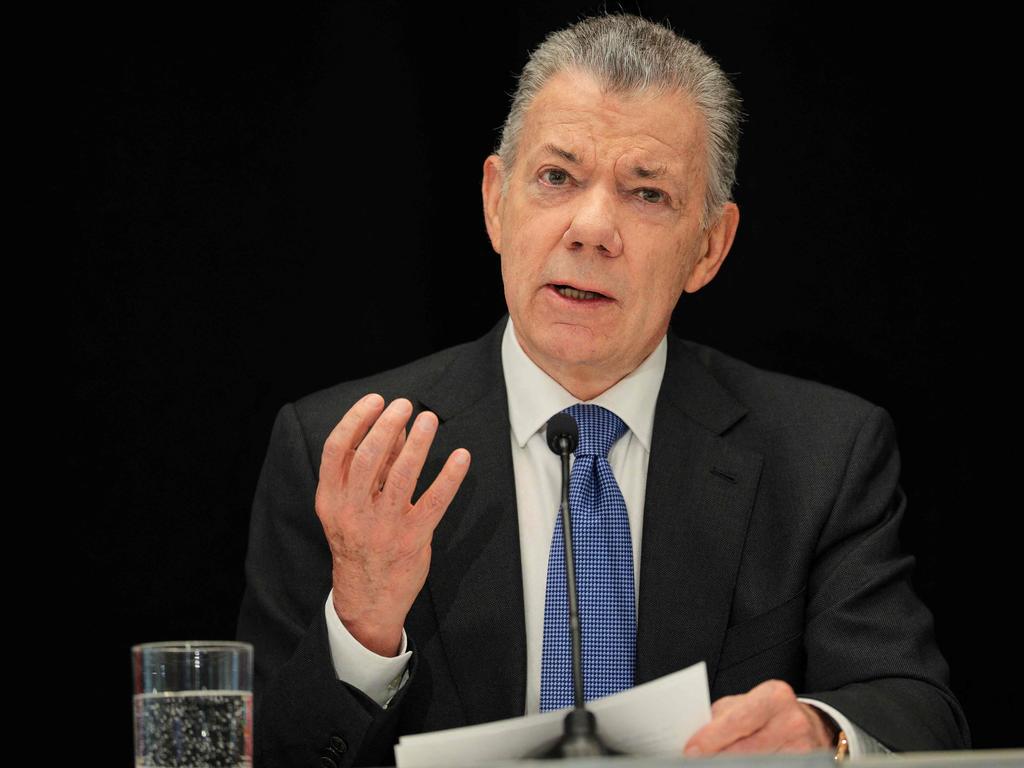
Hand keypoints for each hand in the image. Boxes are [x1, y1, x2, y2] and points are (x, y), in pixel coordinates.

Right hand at [315, 393, 470, 656]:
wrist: (366, 598)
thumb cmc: (358, 542)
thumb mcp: (350, 506)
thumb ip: (370, 469)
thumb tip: (394, 426)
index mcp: (331, 499)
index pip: (337, 450)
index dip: (356, 420)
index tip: (376, 400)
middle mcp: (353, 511)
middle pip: (368, 457)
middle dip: (388, 425)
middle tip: (405, 405)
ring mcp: (383, 526)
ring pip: (402, 475)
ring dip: (418, 442)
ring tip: (429, 420)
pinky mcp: (412, 538)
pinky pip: (435, 501)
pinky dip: (450, 476)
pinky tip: (461, 457)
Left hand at [684, 680, 836, 755]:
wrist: (810, 725)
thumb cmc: (768, 713)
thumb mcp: (747, 704)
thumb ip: (723, 718)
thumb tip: (696, 741)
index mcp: (774, 697)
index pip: (738, 720)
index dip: (712, 738)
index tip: (691, 751)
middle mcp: (793, 721)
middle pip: (747, 750)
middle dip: (718, 758)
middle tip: (697, 762)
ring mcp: (803, 748)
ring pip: (759, 764)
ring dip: (732, 765)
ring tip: (714, 763)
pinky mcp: (807, 764)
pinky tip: (739, 766)